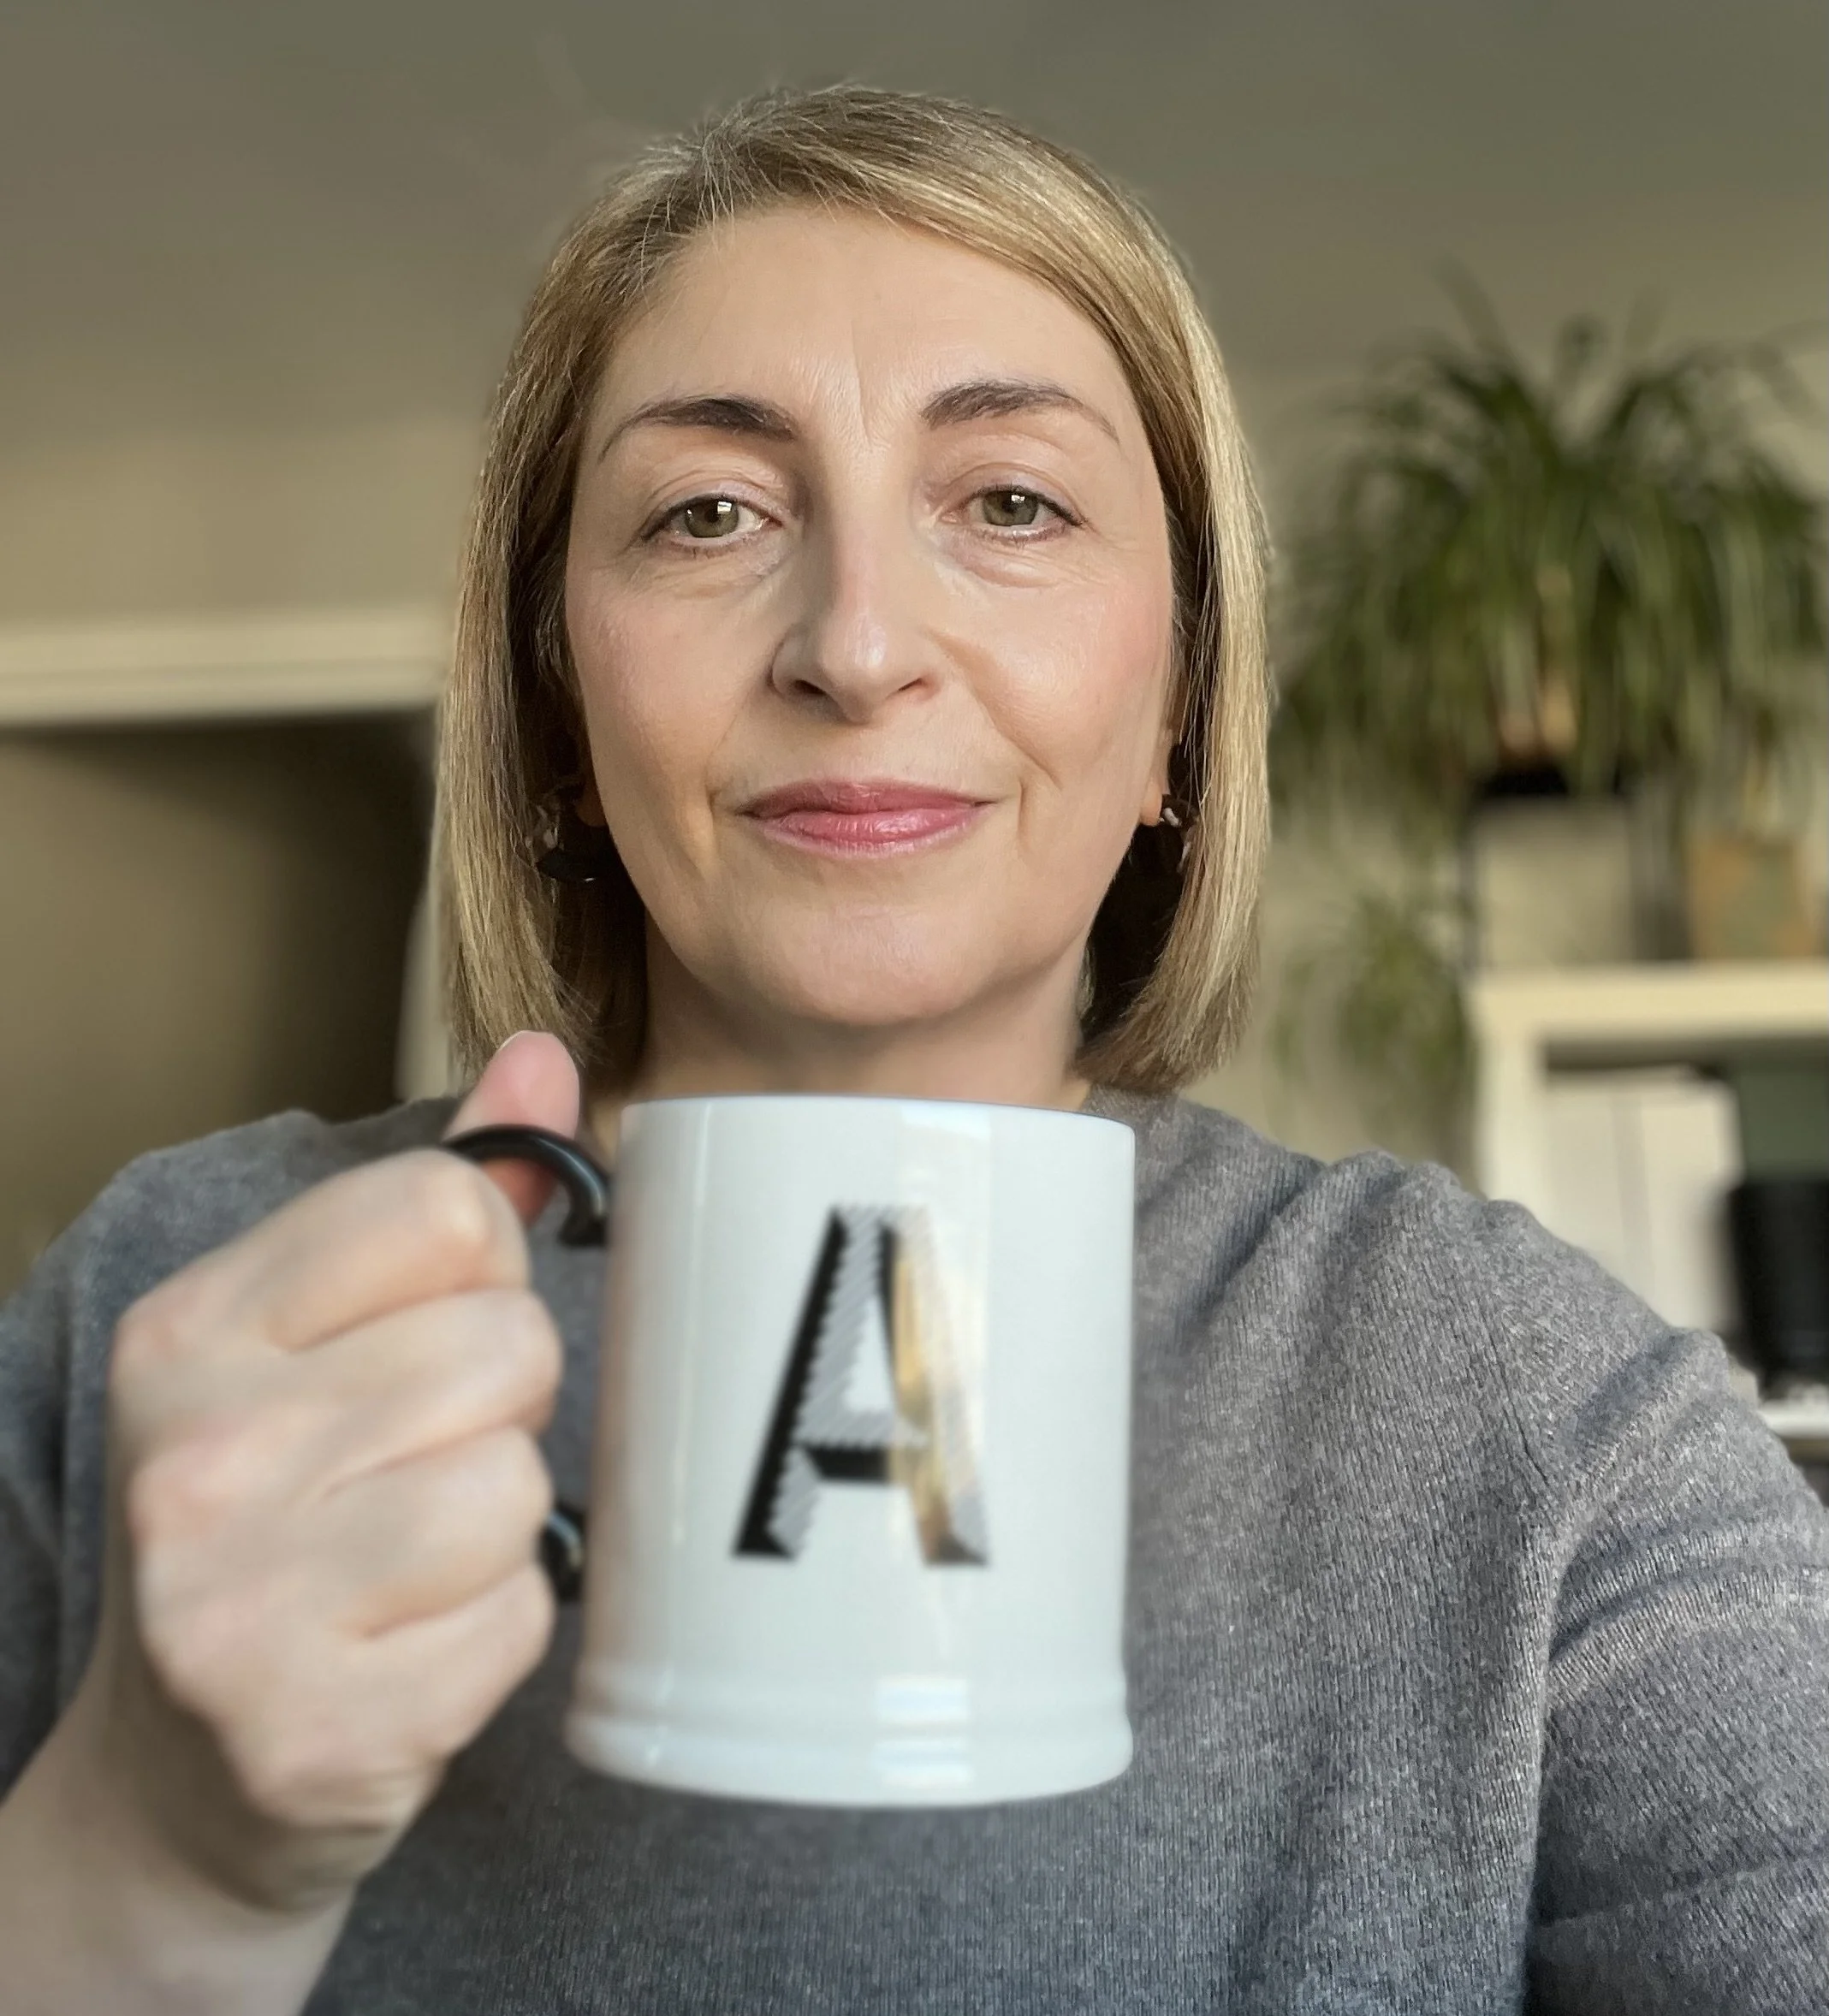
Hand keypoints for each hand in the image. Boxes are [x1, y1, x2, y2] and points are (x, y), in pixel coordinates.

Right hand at [70, 1033, 581, 1917]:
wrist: (176, 1785)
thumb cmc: (271, 1524)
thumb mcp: (310, 1345)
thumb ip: (432, 1203)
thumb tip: (542, 1055)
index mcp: (191, 1328)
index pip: (445, 1209)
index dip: (481, 1274)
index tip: (424, 1340)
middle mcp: (194, 1457)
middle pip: (507, 1345)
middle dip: (502, 1409)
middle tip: (416, 1470)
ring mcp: (240, 1608)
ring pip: (521, 1484)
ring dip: (506, 1528)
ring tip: (414, 1562)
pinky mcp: (319, 1733)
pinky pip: (526, 1618)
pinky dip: (502, 1632)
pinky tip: (416, 1649)